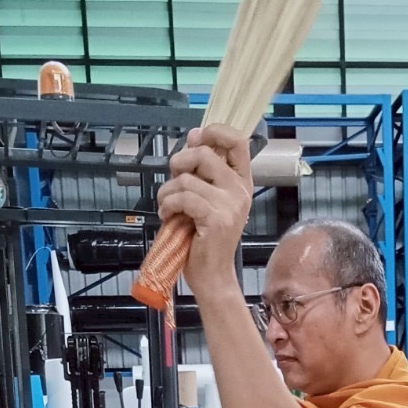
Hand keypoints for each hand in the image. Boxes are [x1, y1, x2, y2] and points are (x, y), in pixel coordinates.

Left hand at [157, 125, 253, 297]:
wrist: (213, 276)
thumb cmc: (204, 239)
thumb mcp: (205, 199)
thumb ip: (202, 171)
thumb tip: (193, 137)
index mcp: (240, 182)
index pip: (237, 140)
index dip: (214, 132)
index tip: (195, 139)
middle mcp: (239, 191)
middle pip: (204, 153)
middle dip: (178, 164)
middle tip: (174, 184)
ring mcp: (230, 205)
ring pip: (187, 179)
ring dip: (167, 192)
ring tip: (168, 208)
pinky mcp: (216, 219)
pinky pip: (183, 198)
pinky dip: (168, 205)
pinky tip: (168, 216)